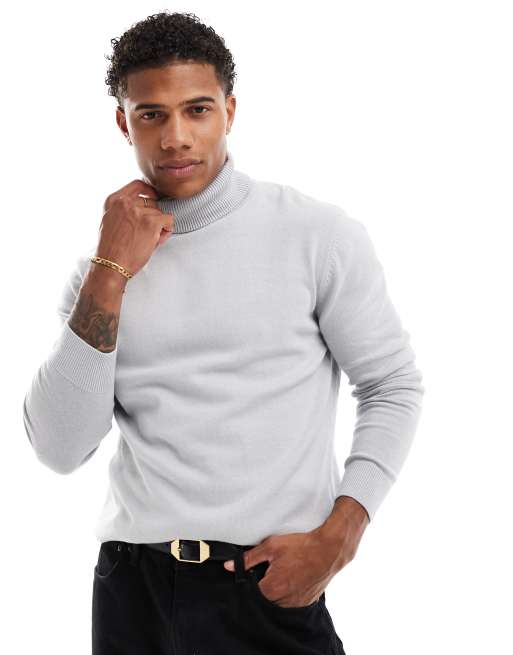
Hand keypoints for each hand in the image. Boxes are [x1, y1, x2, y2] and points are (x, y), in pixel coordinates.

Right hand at [96, 179, 173, 278]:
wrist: (110, 265)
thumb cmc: (111, 250)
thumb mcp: (110, 222)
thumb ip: (124, 211)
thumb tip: (148, 207)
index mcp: (113, 201)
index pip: (137, 185)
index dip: (149, 191)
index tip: (154, 197)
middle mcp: (125, 203)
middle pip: (151, 202)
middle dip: (154, 216)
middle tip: (148, 233)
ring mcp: (138, 211)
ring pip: (160, 213)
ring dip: (159, 226)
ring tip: (149, 240)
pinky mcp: (151, 222)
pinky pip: (168, 219)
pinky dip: (167, 229)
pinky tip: (158, 239)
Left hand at [223, 498, 368, 608]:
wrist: (329, 549)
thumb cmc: (301, 546)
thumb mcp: (271, 546)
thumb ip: (248, 558)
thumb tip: (229, 566)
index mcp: (273, 587)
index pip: (252, 594)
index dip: (250, 582)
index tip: (253, 573)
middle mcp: (285, 599)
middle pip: (265, 599)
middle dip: (263, 586)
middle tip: (268, 570)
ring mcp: (297, 602)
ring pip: (279, 602)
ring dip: (276, 592)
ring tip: (282, 573)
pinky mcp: (307, 601)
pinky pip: (292, 602)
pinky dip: (289, 594)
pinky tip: (292, 579)